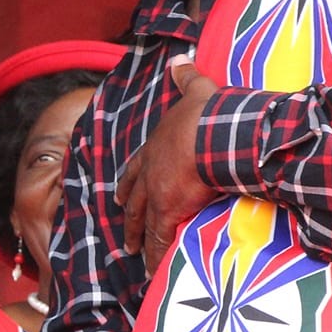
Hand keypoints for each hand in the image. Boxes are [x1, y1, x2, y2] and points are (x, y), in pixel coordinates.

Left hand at [114, 54, 217, 274]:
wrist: (212, 133)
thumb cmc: (208, 113)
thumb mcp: (196, 90)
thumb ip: (186, 77)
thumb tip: (181, 60)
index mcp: (156, 145)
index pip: (137, 168)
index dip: (129, 182)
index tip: (119, 195)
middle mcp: (151, 171)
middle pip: (133, 199)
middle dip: (128, 217)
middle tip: (123, 235)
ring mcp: (157, 193)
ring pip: (144, 224)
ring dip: (140, 242)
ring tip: (137, 259)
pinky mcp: (169, 211)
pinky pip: (160, 241)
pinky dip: (156, 257)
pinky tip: (153, 272)